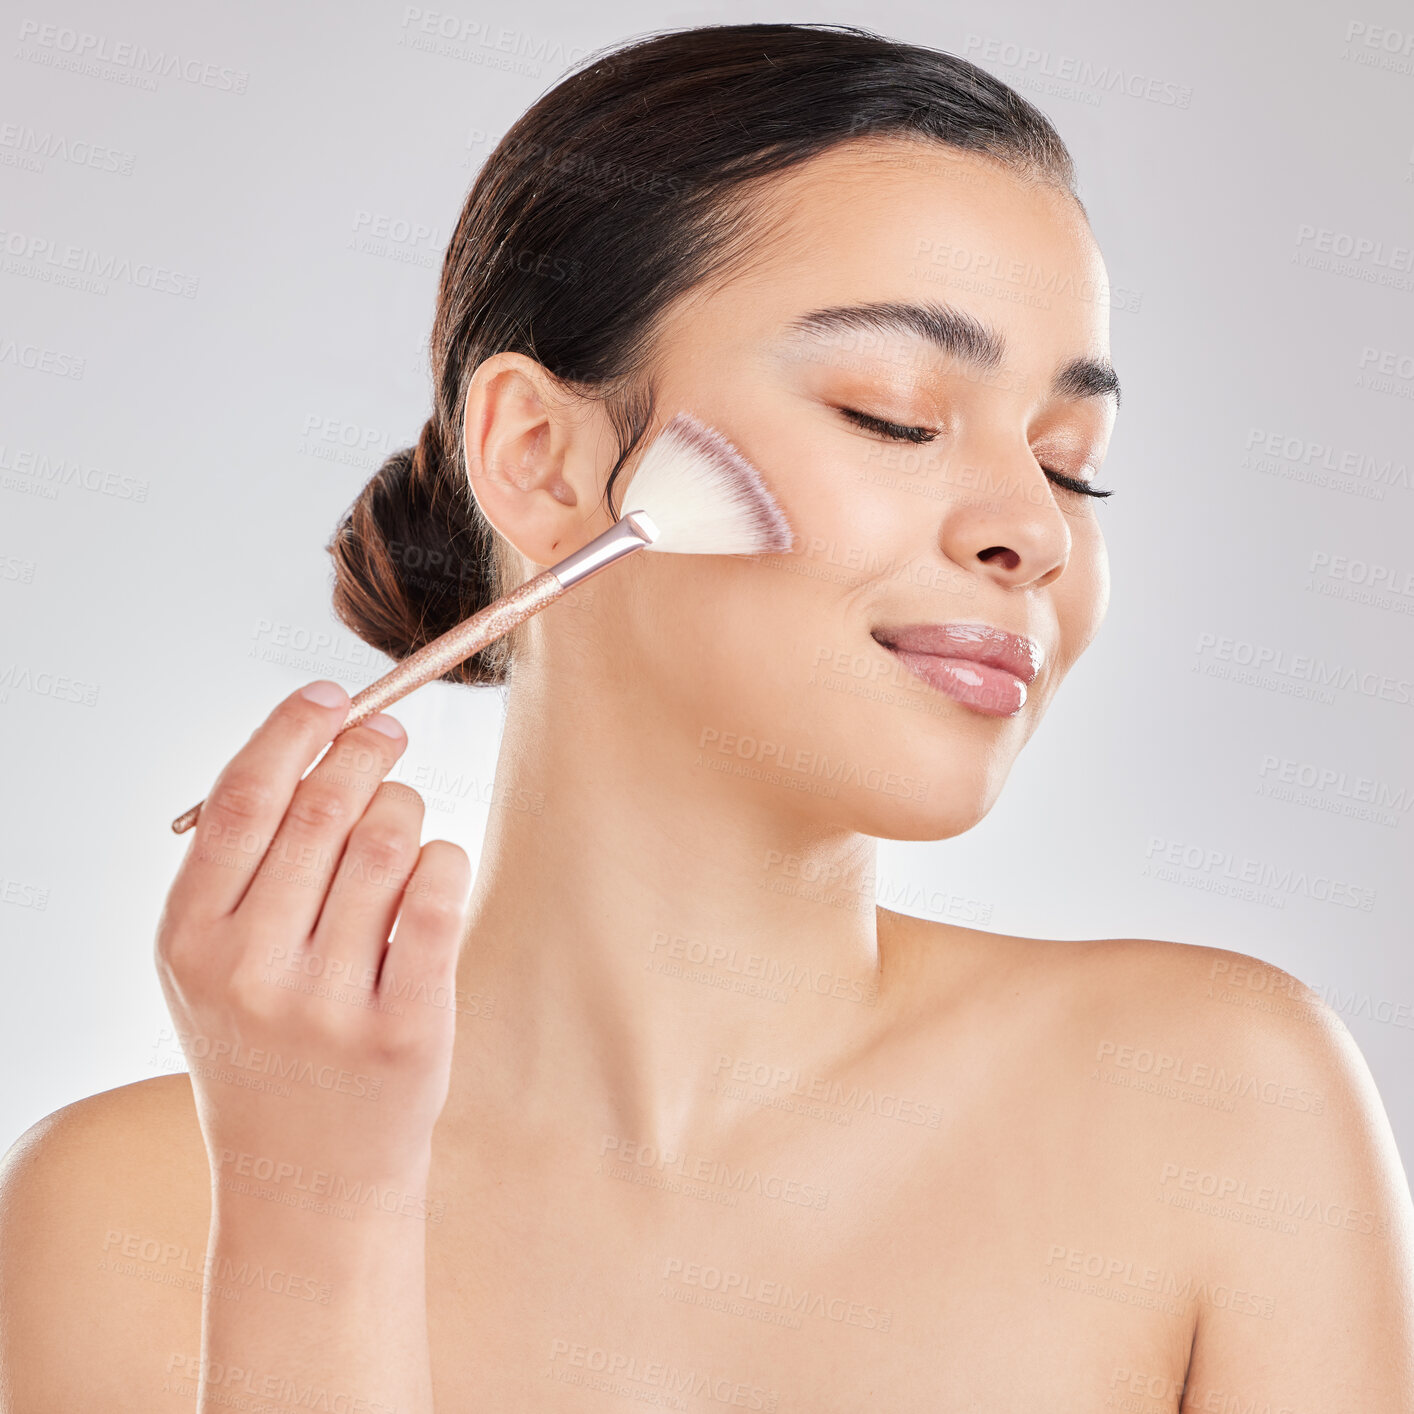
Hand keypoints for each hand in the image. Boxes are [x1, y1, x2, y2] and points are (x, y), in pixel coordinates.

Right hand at [155, 680, 471, 1195]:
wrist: (303, 1177)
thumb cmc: (263, 1043)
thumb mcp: (212, 959)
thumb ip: (241, 858)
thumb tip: (309, 735)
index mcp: (189, 938)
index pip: (243, 799)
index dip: (294, 729)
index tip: (333, 695)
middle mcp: (249, 970)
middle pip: (323, 809)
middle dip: (367, 752)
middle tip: (388, 737)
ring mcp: (327, 1005)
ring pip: (391, 841)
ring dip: (408, 809)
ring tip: (403, 825)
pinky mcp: (405, 1030)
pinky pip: (439, 896)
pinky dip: (447, 858)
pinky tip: (436, 868)